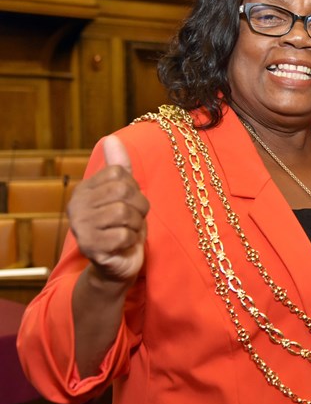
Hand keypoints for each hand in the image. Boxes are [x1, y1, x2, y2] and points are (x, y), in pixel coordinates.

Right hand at [67, 135, 149, 282]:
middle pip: (123, 191)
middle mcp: (77, 206)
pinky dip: (132, 240)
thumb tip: (111, 138)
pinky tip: (124, 245)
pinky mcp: (90, 247)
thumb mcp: (124, 195)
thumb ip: (119, 167)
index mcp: (84, 190)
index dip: (134, 189)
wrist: (118, 265)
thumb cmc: (123, 226)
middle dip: (139, 207)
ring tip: (129, 232)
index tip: (129, 203)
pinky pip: (124, 234)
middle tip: (134, 220)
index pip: (119, 173)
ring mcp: (81, 227)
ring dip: (137, 225)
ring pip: (125, 213)